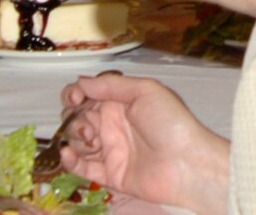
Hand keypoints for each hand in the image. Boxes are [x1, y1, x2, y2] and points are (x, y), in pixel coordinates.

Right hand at [58, 73, 230, 214]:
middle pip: (77, 117)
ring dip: (74, 138)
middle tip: (87, 126)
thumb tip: (80, 81)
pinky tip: (68, 155)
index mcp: (119, 103)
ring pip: (76, 141)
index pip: (86, 95)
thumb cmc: (170, 123)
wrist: (187, 164)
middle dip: (73, 117)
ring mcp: (109, 150)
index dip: (74, 94)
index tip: (74, 99)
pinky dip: (70, 161)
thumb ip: (111, 85)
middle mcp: (111, 125)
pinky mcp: (109, 174)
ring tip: (90, 141)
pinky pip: (82, 168)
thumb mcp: (145, 91)